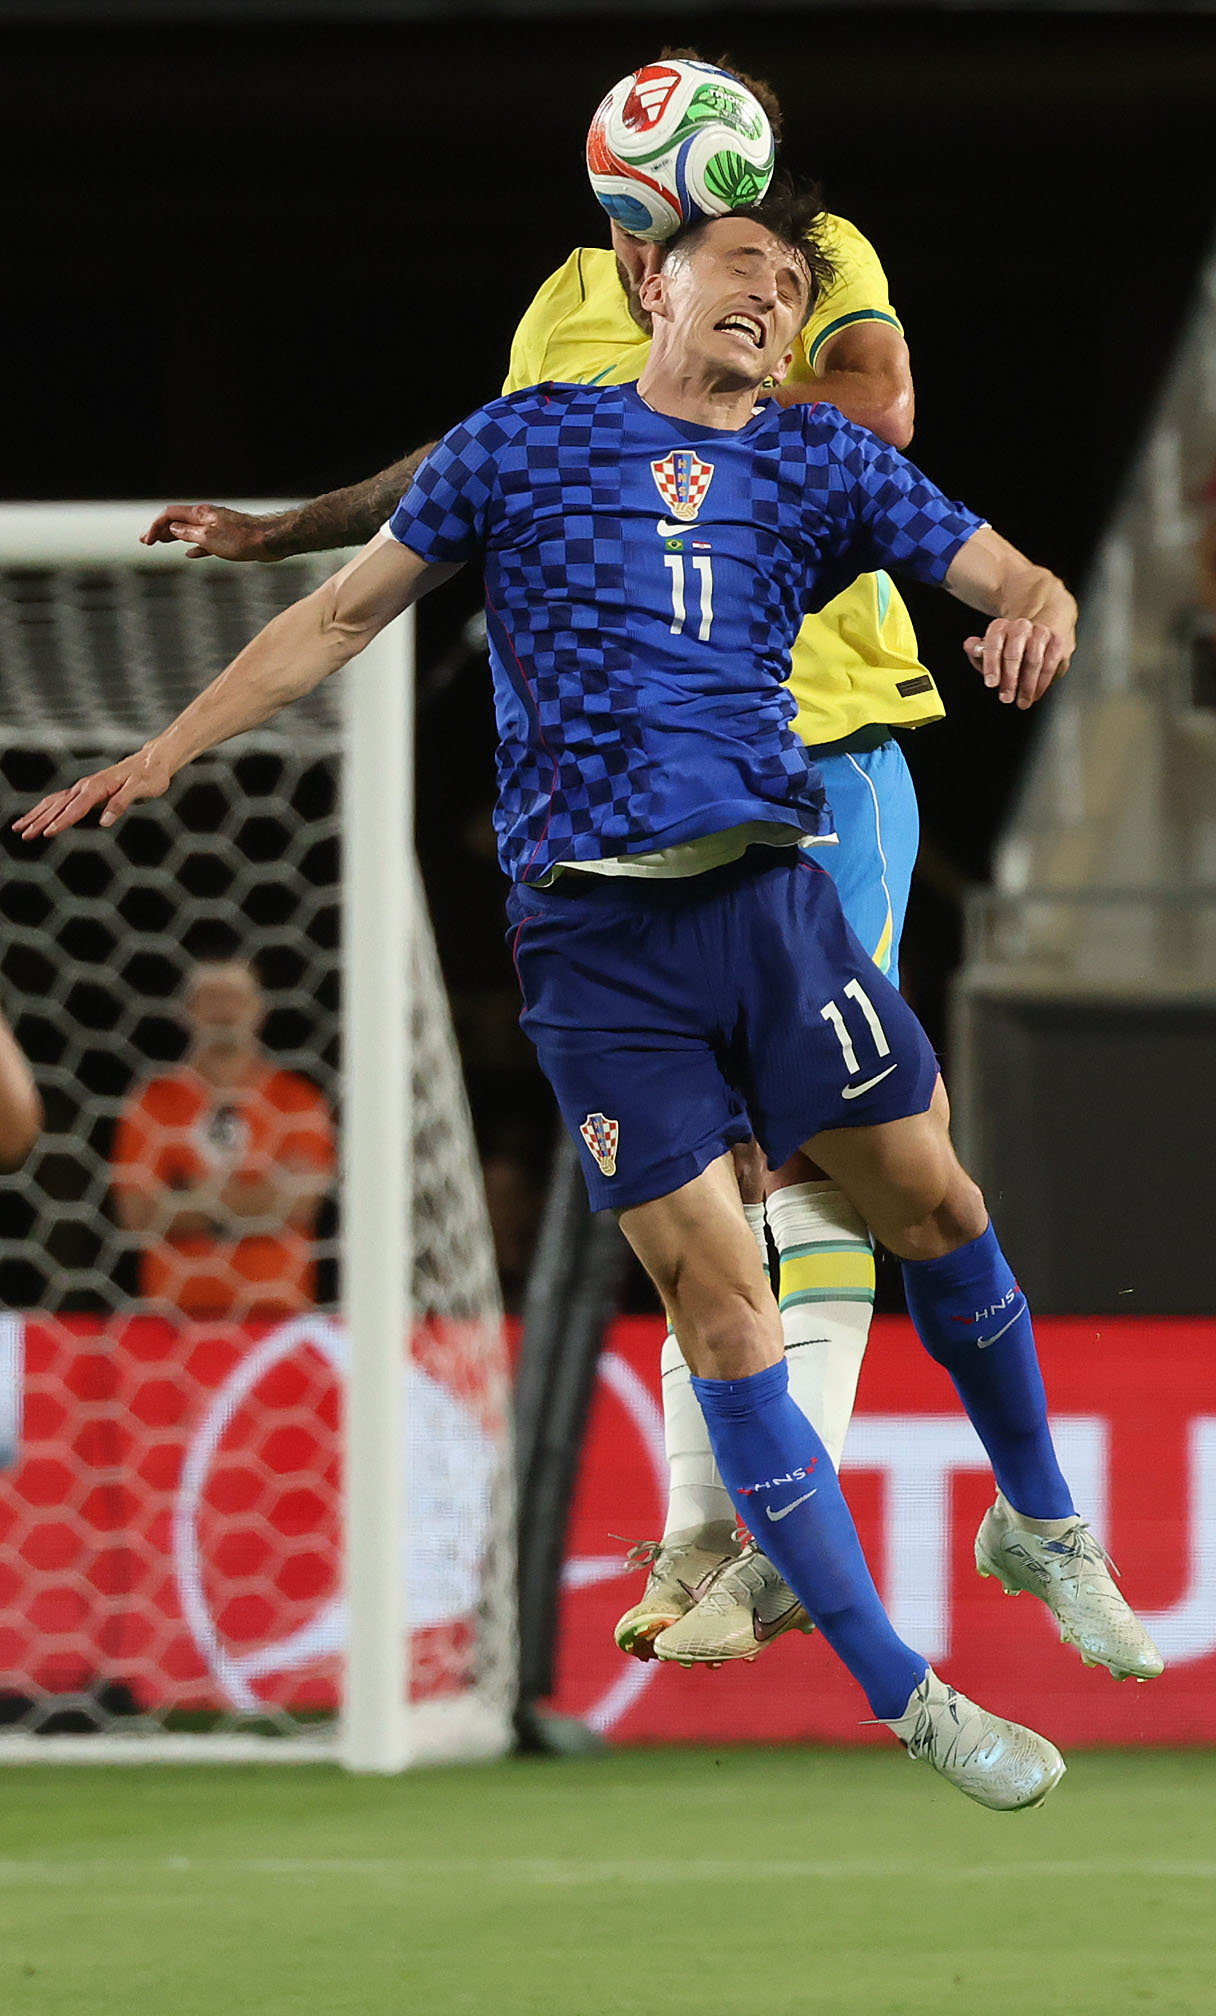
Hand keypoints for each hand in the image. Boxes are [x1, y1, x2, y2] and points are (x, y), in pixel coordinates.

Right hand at [13, 747, 172, 838]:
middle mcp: (86, 786)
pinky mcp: (87, 792)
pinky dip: (46, 810)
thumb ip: (121, 803)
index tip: (48, 832)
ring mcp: (85, 788)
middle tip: (24, 835)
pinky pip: (61, 802)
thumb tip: (105, 821)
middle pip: (59, 806)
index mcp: (98, 786)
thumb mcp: (141, 789)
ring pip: (55, 803)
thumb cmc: (150, 776)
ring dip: (36, 816)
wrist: (153, 762)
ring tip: (20, 828)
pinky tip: (36, 818)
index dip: (62, 821)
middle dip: (40, 821)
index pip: (77, 807)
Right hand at [140, 502, 284, 561]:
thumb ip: (188, 533)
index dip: (156, 526)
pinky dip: (194, 547)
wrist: (269, 541)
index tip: (148, 541)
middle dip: (161, 531)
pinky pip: (205, 542)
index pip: (170, 515)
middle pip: (178, 521)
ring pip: (190, 531)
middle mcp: (207, 518)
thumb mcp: (208, 538)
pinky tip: (189, 554)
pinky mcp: (227, 539)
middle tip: (146, 541)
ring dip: (174, 538)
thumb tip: (172, 529)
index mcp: (200, 514)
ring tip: (161, 544)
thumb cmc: (241, 539)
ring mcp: (217, 528)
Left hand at [964, 617, 1070, 709]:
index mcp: (1001, 627)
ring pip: (1034, 661)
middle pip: (1014, 652)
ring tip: (1022, 701)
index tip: (991, 683)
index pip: (993, 643)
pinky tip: (1035, 695)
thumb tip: (971, 646)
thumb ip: (978, 650)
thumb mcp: (991, 647)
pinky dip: (1042, 683)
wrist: (1044, 625)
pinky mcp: (1058, 643)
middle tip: (1006, 698)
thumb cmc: (1012, 644)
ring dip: (1027, 685)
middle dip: (1010, 678)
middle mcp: (1021, 626)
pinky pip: (1050, 665)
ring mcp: (1041, 633)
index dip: (991, 664)